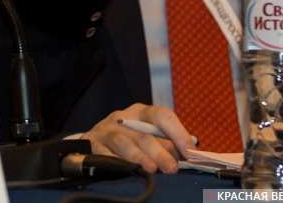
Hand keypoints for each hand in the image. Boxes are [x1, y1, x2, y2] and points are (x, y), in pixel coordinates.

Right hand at [81, 104, 198, 173]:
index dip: (177, 132)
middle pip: (144, 134)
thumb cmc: (129, 138)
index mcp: (141, 112)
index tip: (189, 152)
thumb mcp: (148, 134)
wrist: (96, 140)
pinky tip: (124, 168)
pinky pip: (102, 151)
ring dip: (138, 156)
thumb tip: (191, 153)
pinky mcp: (90, 142)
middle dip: (160, 152)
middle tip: (172, 168)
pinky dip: (113, 160)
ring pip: (123, 142)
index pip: (161, 115)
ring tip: (151, 169)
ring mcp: (105, 129)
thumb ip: (168, 141)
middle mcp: (123, 118)